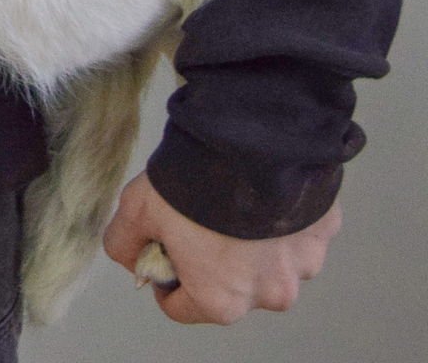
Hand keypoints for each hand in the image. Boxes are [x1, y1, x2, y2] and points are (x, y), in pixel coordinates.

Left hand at [103, 171, 340, 324]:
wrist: (248, 142)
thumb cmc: (193, 183)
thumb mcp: (135, 210)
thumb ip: (125, 243)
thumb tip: (131, 256)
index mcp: (220, 301)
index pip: (180, 307)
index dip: (162, 277)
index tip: (160, 248)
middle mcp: (268, 296)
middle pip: (227, 285)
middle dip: (209, 258)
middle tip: (195, 215)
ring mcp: (303, 266)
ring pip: (266, 260)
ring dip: (251, 240)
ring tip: (231, 199)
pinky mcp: (324, 234)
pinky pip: (295, 232)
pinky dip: (279, 217)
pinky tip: (261, 188)